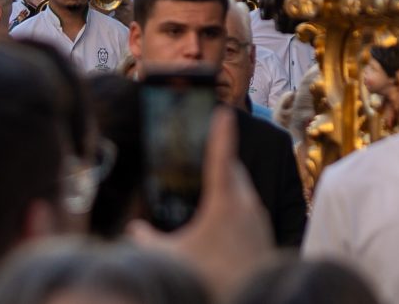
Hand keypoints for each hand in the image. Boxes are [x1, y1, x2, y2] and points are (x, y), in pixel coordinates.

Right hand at [130, 108, 271, 301]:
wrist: (251, 295)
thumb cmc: (211, 276)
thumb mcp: (171, 258)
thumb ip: (148, 241)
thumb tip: (133, 229)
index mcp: (224, 202)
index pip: (221, 157)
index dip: (220, 133)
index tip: (222, 112)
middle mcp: (246, 203)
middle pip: (233, 171)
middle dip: (220, 159)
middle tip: (203, 154)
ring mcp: (258, 217)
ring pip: (243, 189)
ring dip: (227, 184)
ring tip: (207, 188)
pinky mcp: (264, 231)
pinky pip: (248, 207)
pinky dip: (234, 203)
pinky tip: (220, 220)